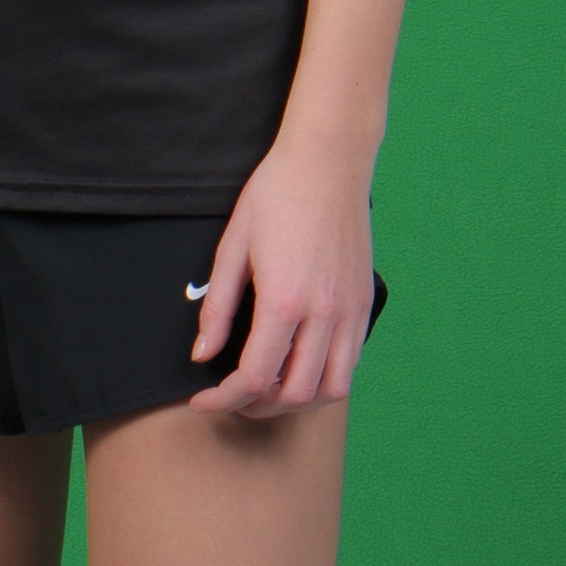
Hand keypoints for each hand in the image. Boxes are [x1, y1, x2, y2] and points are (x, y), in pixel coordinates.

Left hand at [190, 129, 376, 417]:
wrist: (329, 159)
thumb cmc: (276, 194)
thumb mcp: (232, 246)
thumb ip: (217, 308)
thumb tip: (203, 355)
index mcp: (283, 300)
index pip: (255, 378)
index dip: (223, 400)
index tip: (201, 400)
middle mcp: (323, 313)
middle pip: (294, 394)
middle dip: (256, 406)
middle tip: (231, 396)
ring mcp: (350, 310)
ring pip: (331, 388)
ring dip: (296, 400)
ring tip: (269, 389)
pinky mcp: (364, 302)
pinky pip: (351, 362)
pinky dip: (325, 378)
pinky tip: (300, 365)